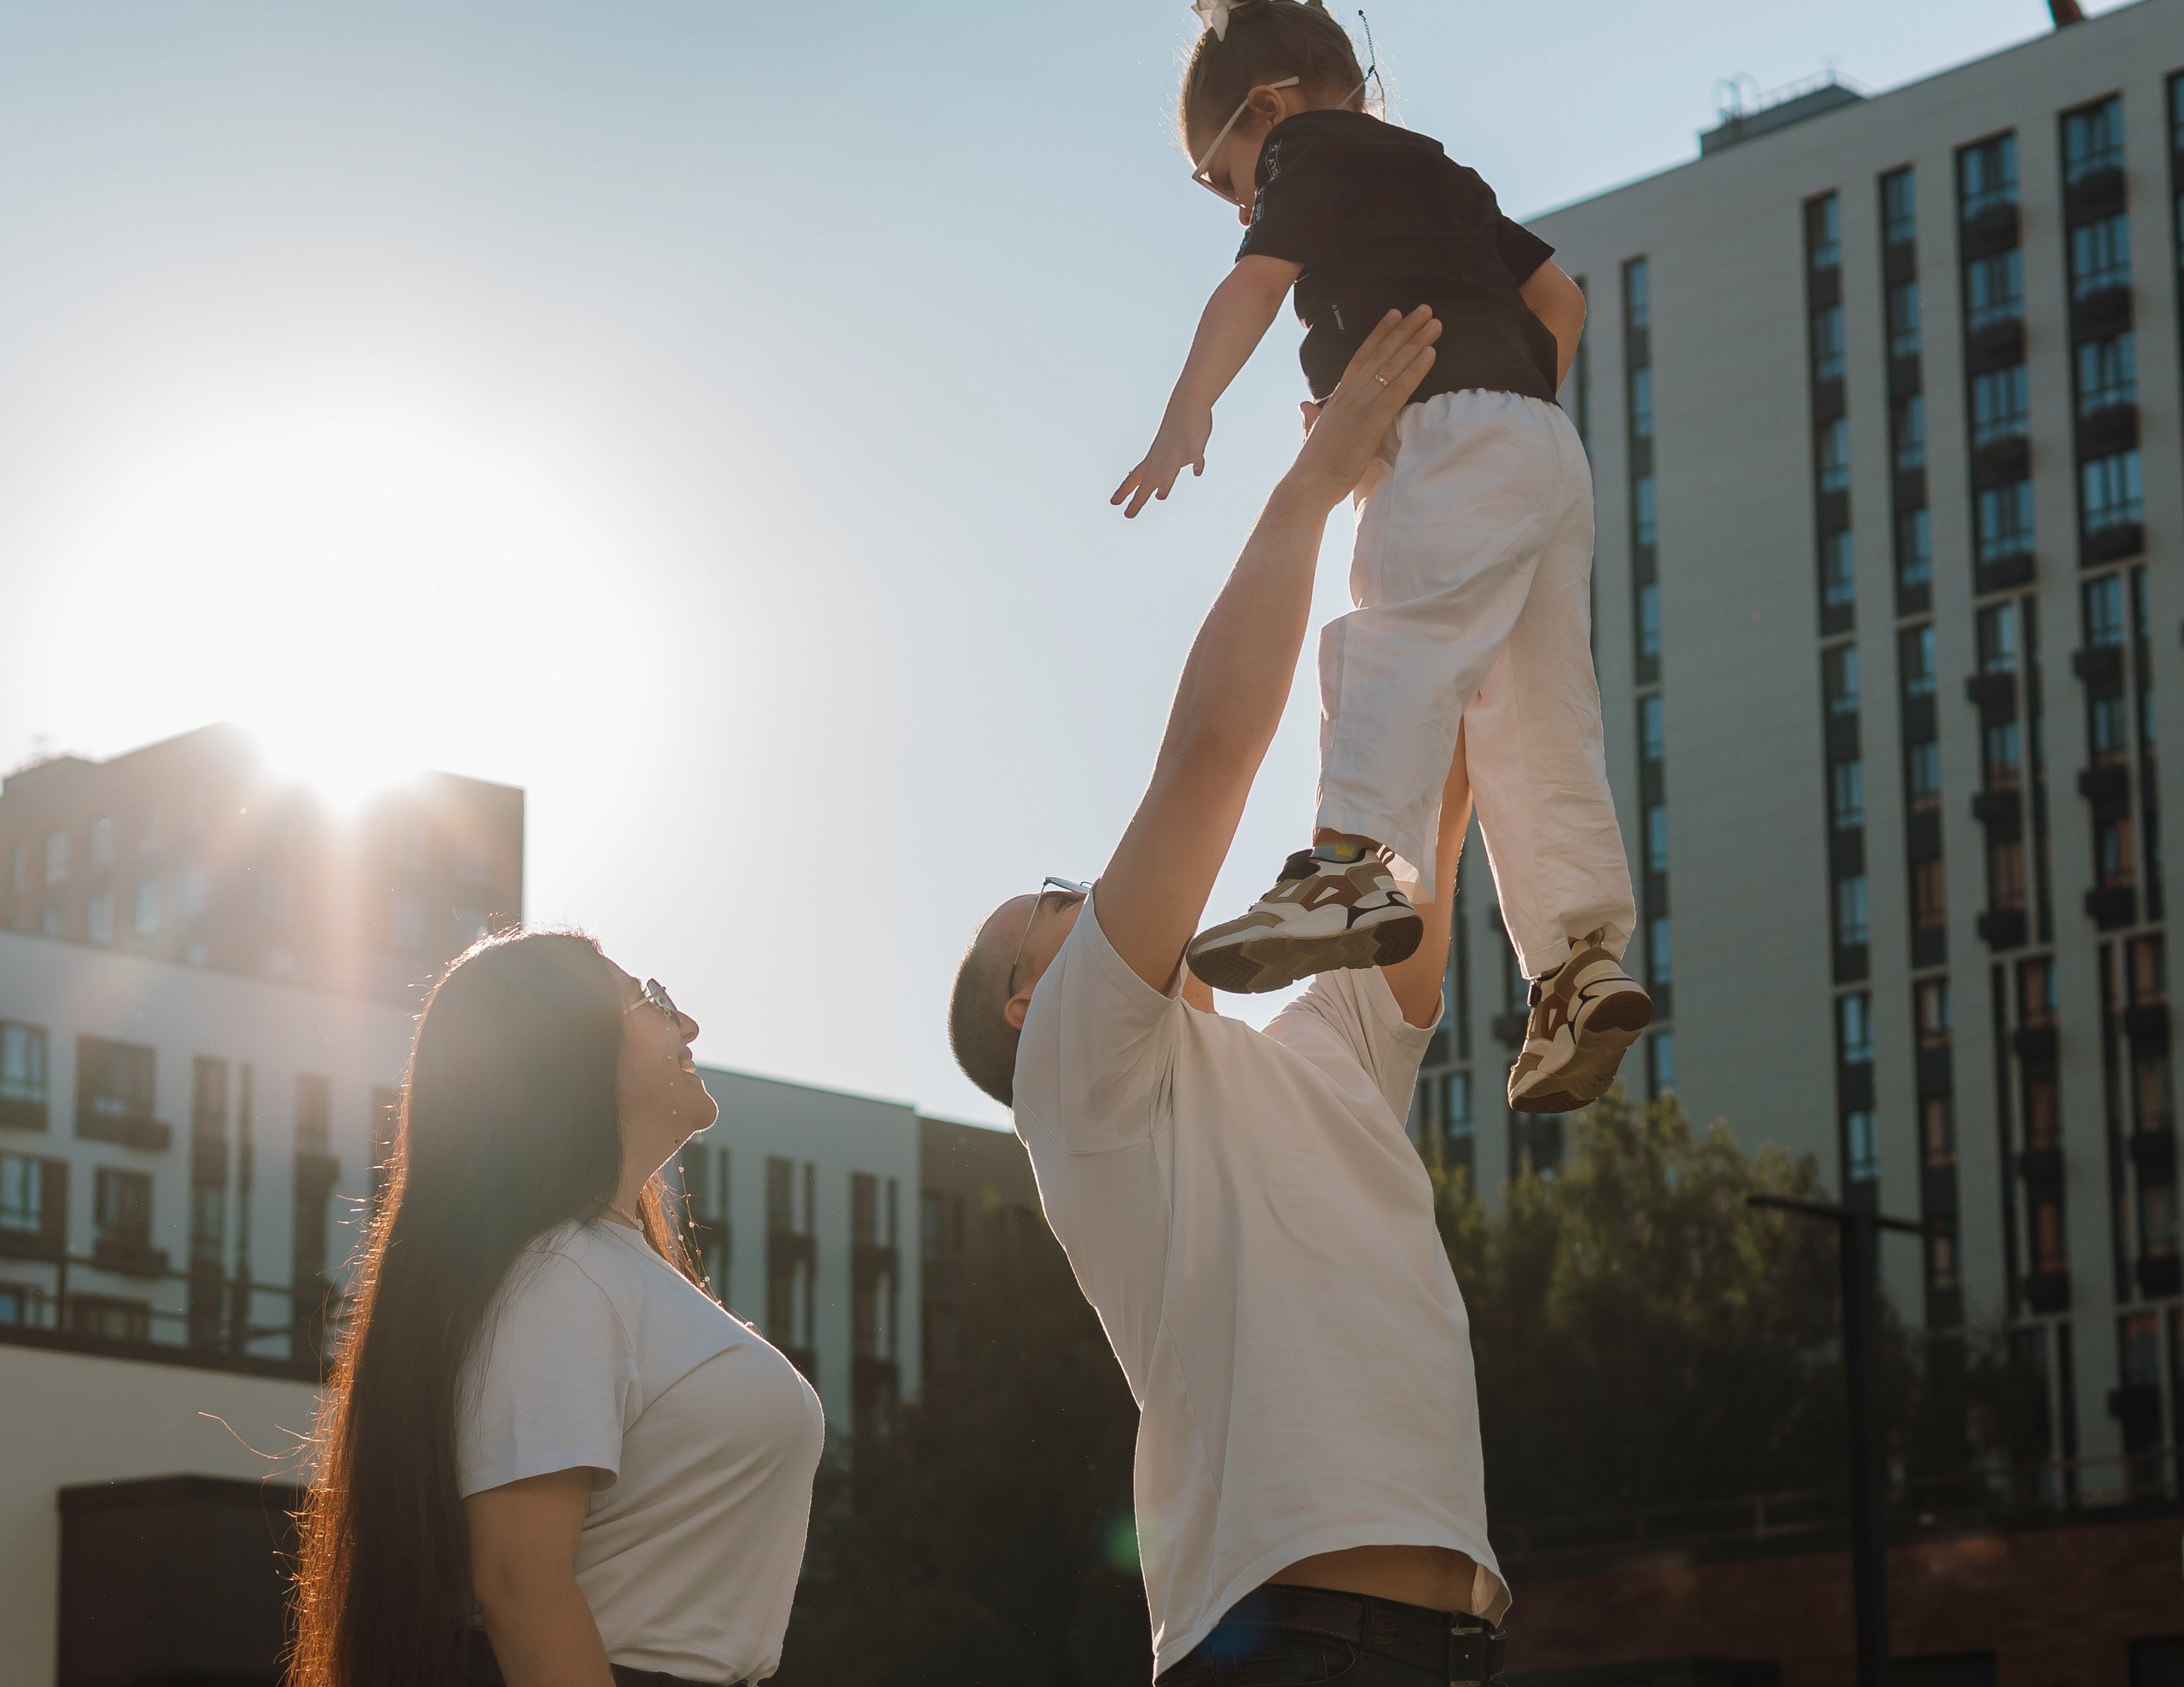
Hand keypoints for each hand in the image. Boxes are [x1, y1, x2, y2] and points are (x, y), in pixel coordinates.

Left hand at [1111, 404, 1213, 518]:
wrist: (1186, 401)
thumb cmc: (1175, 428)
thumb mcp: (1161, 449)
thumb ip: (1154, 466)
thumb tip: (1143, 477)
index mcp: (1154, 458)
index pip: (1135, 477)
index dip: (1124, 490)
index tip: (1113, 503)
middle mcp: (1162, 457)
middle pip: (1149, 480)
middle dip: (1139, 498)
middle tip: (1128, 515)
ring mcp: (1178, 450)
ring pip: (1170, 468)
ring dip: (1165, 482)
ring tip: (1161, 497)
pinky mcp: (1194, 443)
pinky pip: (1196, 454)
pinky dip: (1196, 463)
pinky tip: (1197, 472)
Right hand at [1282, 307, 1439, 510]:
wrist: (1309, 483)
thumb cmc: (1313, 466)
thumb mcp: (1313, 434)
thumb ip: (1312, 417)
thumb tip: (1305, 406)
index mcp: (1338, 398)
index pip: (1361, 357)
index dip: (1379, 335)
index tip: (1394, 315)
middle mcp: (1350, 395)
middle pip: (1381, 354)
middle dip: (1404, 330)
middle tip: (1424, 310)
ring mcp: (1361, 405)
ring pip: (1392, 365)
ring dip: (1416, 342)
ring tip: (1434, 324)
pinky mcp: (1373, 420)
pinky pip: (1398, 389)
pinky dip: (1415, 369)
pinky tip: (1430, 353)